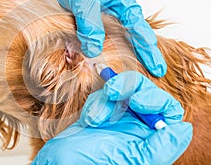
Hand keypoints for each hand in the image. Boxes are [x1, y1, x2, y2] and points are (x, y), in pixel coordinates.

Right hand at [32, 71, 191, 163]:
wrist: (60, 162)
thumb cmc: (89, 164)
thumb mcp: (131, 159)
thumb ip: (161, 148)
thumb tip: (184, 127)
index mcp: (148, 138)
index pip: (167, 109)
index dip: (156, 99)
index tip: (137, 101)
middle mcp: (136, 126)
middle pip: (145, 91)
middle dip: (128, 87)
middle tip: (112, 92)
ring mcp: (118, 117)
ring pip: (123, 89)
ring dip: (107, 98)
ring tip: (94, 118)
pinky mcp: (101, 112)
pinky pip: (104, 95)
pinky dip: (96, 103)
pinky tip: (89, 119)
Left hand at [38, 0, 166, 76]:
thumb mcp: (85, 0)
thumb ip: (91, 25)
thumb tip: (94, 50)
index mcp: (121, 0)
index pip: (138, 27)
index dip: (148, 47)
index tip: (156, 65)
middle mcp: (113, 12)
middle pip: (131, 36)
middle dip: (141, 55)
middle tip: (153, 73)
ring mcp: (99, 20)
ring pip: (113, 42)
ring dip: (119, 57)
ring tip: (130, 74)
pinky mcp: (86, 27)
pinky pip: (95, 42)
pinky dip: (98, 53)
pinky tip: (102, 63)